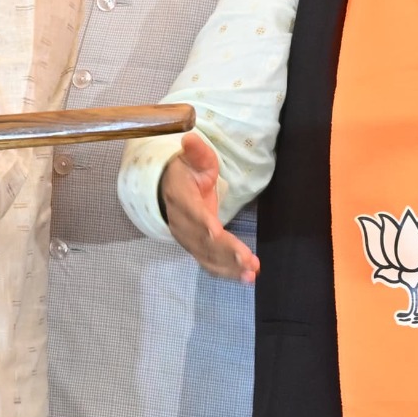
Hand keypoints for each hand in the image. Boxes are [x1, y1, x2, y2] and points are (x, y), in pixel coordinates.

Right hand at [159, 132, 254, 281]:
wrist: (167, 188)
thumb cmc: (185, 172)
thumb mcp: (192, 158)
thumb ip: (196, 152)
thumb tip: (190, 138)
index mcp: (181, 200)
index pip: (193, 215)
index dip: (205, 226)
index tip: (218, 234)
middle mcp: (181, 223)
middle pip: (203, 242)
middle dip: (226, 254)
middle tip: (249, 264)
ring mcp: (187, 237)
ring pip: (206, 256)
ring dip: (228, 267)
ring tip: (250, 276)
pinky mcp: (195, 246)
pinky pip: (208, 262)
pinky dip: (225, 271)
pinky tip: (244, 278)